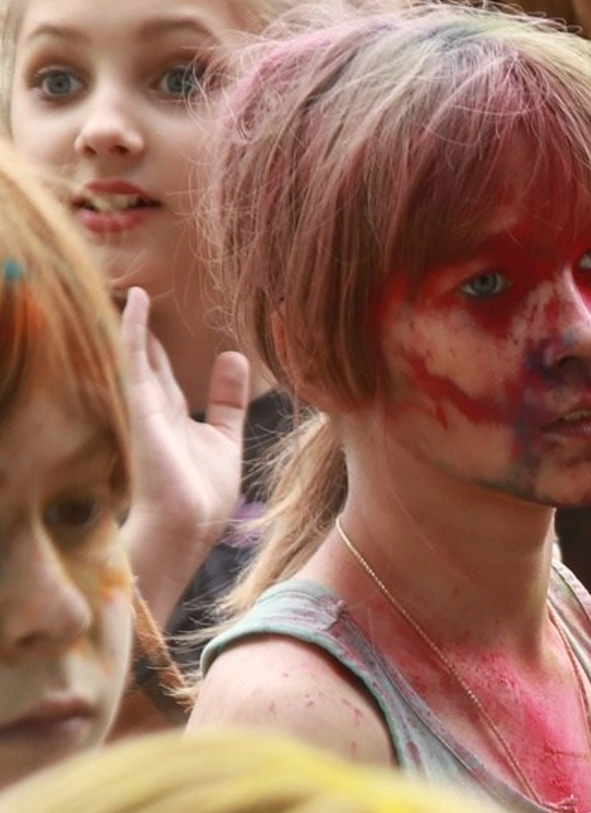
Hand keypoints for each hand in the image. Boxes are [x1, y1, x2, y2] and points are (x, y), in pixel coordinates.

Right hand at [118, 287, 248, 623]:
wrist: (186, 525)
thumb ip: (229, 401)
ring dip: (133, 321)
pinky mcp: (138, 404)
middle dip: (145, 333)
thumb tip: (235, 356)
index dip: (163, 349)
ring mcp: (143, 406)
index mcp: (173, 420)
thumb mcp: (225, 438)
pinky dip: (133, 327)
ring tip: (133, 287)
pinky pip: (133, 357)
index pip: (167, 375)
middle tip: (139, 294)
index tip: (167, 321)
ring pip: (135, 354)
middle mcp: (154, 410)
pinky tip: (136, 300)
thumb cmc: (203, 494)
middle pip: (147, 362)